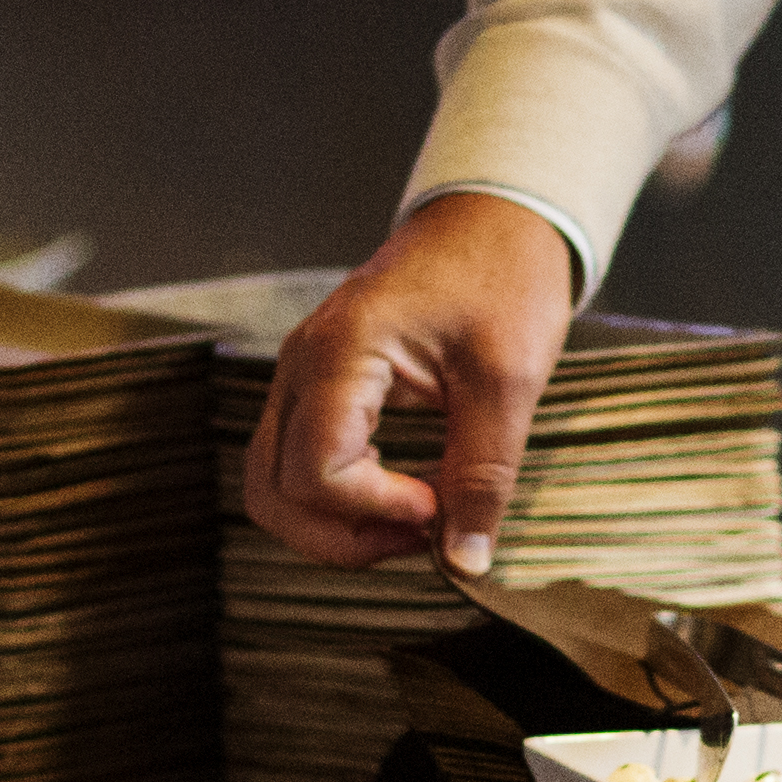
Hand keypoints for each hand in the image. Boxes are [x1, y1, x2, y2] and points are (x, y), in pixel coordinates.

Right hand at [246, 192, 573, 572]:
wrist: (494, 220)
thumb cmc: (502, 278)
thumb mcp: (508, 381)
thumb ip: (484, 475)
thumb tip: (465, 561)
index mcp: (340, 352)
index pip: (316, 471)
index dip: (375, 510)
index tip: (437, 509)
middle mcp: (301, 366)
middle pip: (273, 492)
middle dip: (344, 536)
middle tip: (424, 534)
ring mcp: (301, 378)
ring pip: (273, 486)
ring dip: (337, 526)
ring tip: (416, 520)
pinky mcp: (318, 389)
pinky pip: (298, 463)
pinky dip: (342, 498)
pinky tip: (406, 493)